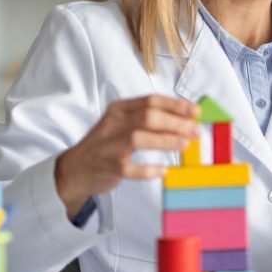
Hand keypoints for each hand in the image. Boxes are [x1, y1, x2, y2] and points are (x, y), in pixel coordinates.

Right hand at [55, 95, 199, 216]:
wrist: (75, 169)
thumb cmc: (107, 145)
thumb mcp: (122, 124)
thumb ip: (148, 119)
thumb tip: (185, 119)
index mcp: (119, 109)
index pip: (150, 101)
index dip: (175, 105)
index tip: (195, 111)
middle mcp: (113, 124)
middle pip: (148, 117)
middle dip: (175, 122)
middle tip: (195, 130)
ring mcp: (109, 146)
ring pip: (139, 138)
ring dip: (165, 141)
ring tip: (185, 145)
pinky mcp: (109, 167)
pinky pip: (131, 169)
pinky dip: (149, 169)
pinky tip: (164, 170)